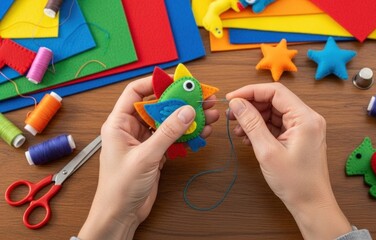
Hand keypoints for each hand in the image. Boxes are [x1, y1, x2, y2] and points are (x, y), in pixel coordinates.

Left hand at [78, 76, 218, 239]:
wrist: (120, 214)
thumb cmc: (119, 188)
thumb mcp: (145, 156)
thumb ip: (167, 133)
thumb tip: (186, 111)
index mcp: (119, 123)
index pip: (135, 92)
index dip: (154, 83)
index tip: (176, 80)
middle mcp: (131, 128)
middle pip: (157, 106)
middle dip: (180, 102)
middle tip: (201, 98)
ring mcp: (144, 140)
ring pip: (168, 122)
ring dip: (187, 118)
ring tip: (208, 114)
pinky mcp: (155, 152)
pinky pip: (172, 137)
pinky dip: (187, 135)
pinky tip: (201, 132)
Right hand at [226, 83, 350, 239]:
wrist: (311, 205)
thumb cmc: (295, 182)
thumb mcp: (268, 151)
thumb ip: (252, 123)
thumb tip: (236, 103)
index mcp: (305, 118)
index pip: (275, 92)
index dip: (250, 92)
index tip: (231, 98)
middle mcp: (307, 118)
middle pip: (274, 100)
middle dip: (250, 106)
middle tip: (231, 115)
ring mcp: (303, 127)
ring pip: (273, 112)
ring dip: (254, 118)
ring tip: (238, 129)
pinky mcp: (298, 136)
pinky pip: (276, 124)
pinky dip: (261, 128)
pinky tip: (248, 137)